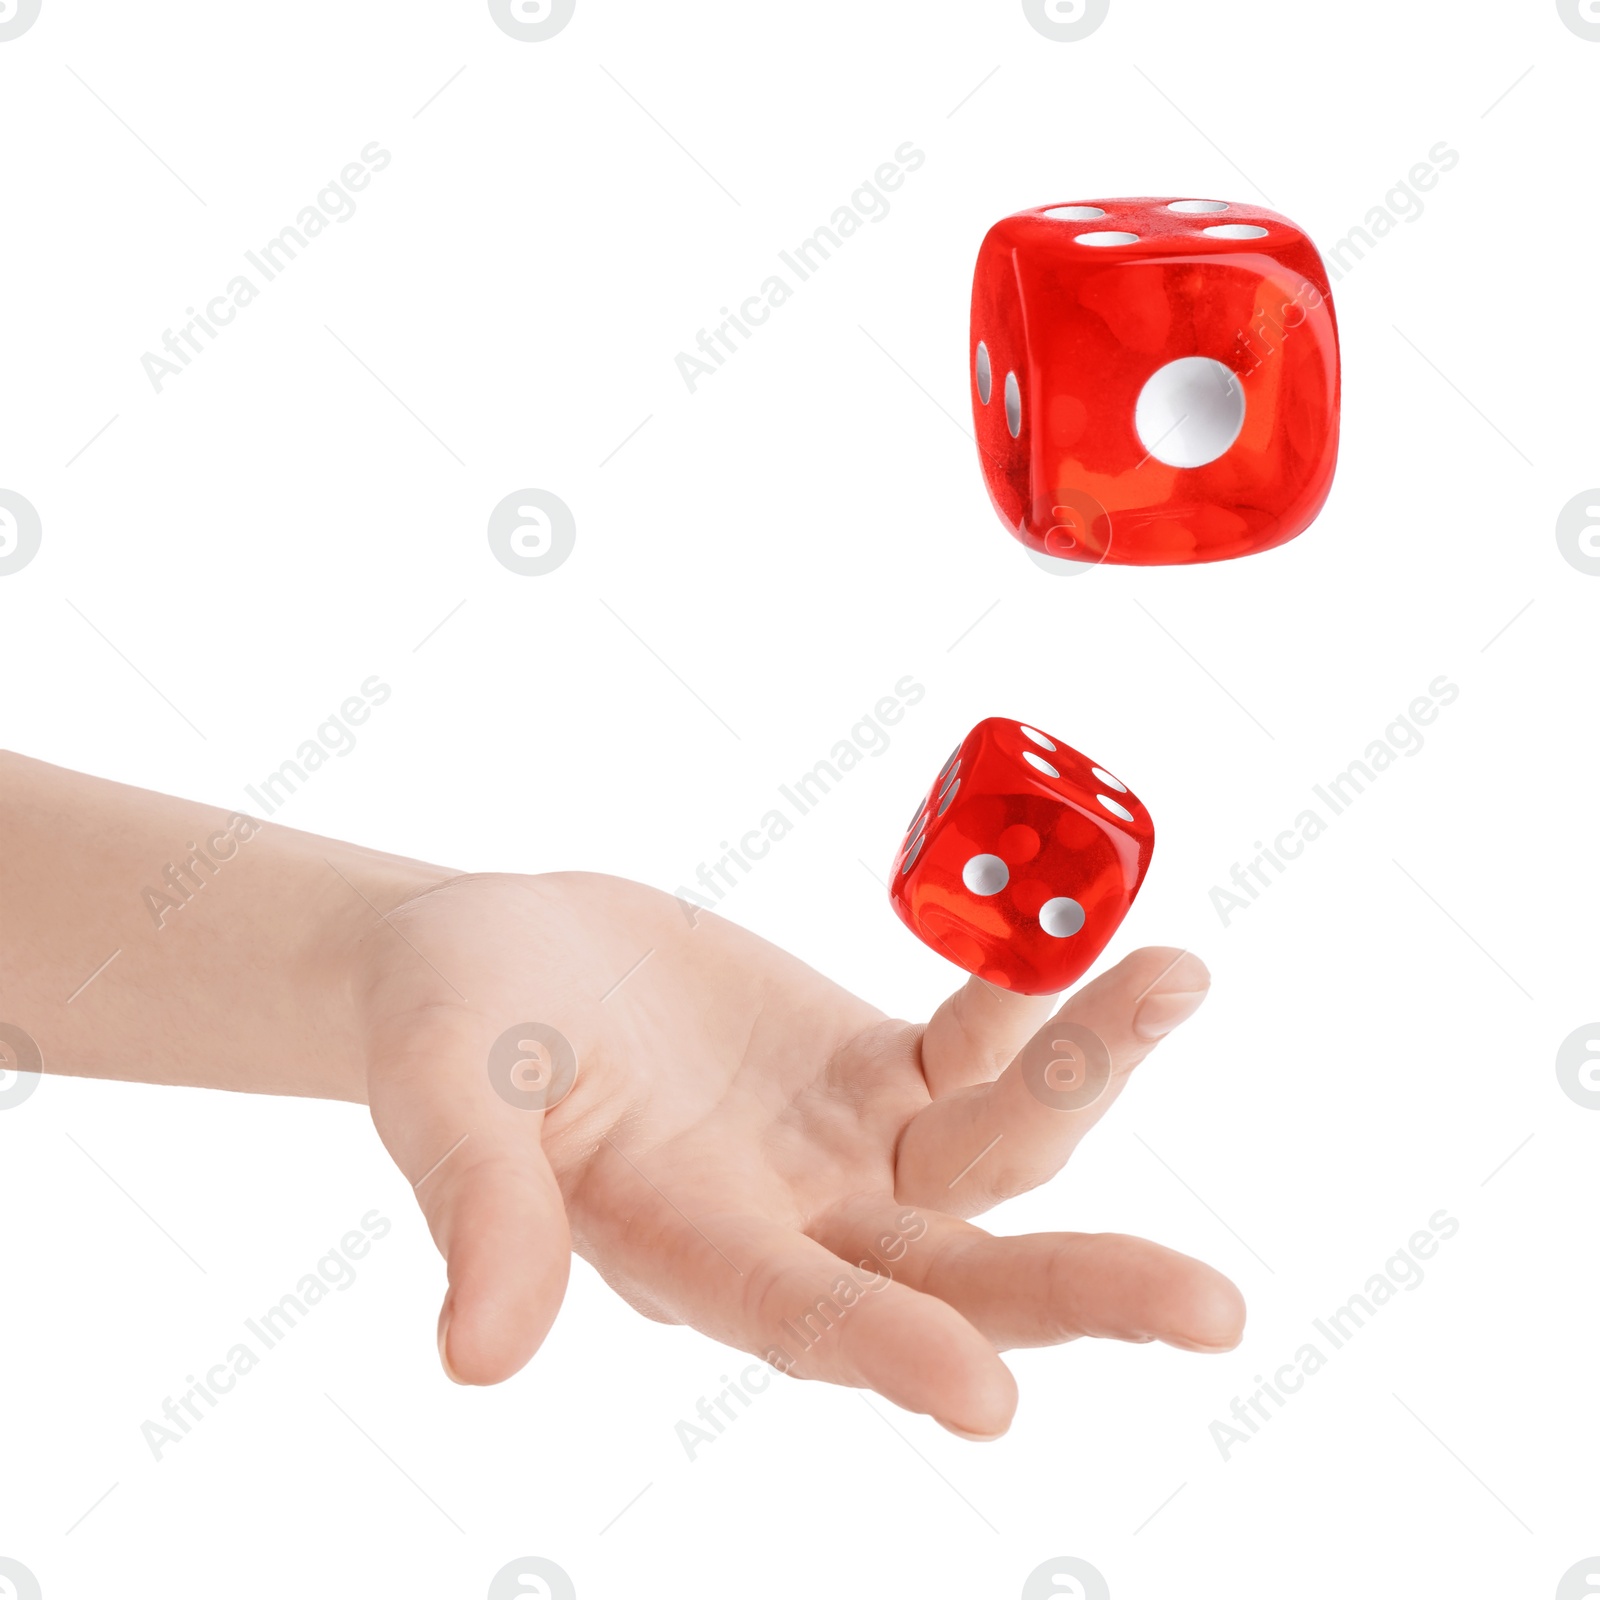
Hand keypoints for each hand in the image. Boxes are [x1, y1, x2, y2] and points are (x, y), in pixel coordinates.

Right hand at [358, 871, 1243, 1438]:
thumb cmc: (447, 1022)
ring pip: (994, 1146)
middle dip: (1075, 1289)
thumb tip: (478, 1355)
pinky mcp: (878, 1071)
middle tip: (1214, 1313)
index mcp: (682, 1250)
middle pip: (949, 1270)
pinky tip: (1089, 938)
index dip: (879, 1350)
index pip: (791, 1314)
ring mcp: (847, 1149)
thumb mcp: (446, 1094)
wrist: (502, 951)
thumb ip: (477, 1207)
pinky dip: (1035, 998)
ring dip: (1090, 1072)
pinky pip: (978, 1044)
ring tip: (1177, 975)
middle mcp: (789, 1223)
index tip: (986, 1400)